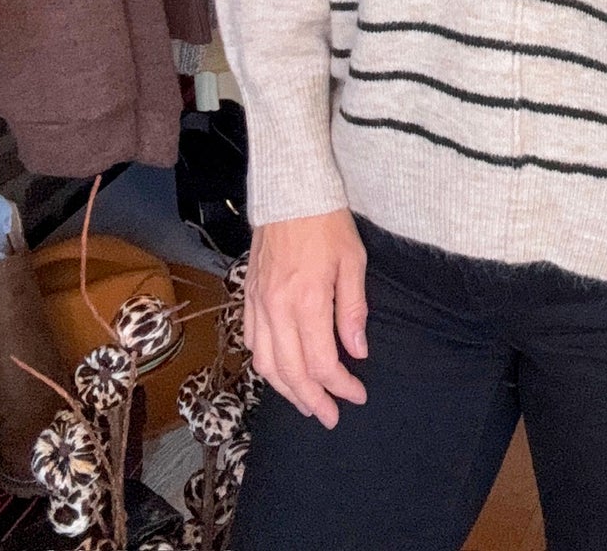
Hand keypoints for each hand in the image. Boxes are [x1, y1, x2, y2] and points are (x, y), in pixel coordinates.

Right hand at [244, 210, 368, 427]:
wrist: (291, 190)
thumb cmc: (327, 222)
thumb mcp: (352, 261)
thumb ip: (352, 309)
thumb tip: (357, 351)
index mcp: (307, 301)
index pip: (321, 363)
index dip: (340, 386)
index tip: (357, 395)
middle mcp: (277, 309)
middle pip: (291, 372)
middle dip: (313, 401)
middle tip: (331, 416)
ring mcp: (258, 303)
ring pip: (266, 364)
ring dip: (286, 390)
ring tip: (307, 403)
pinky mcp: (249, 296)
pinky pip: (252, 342)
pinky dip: (265, 365)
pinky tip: (280, 371)